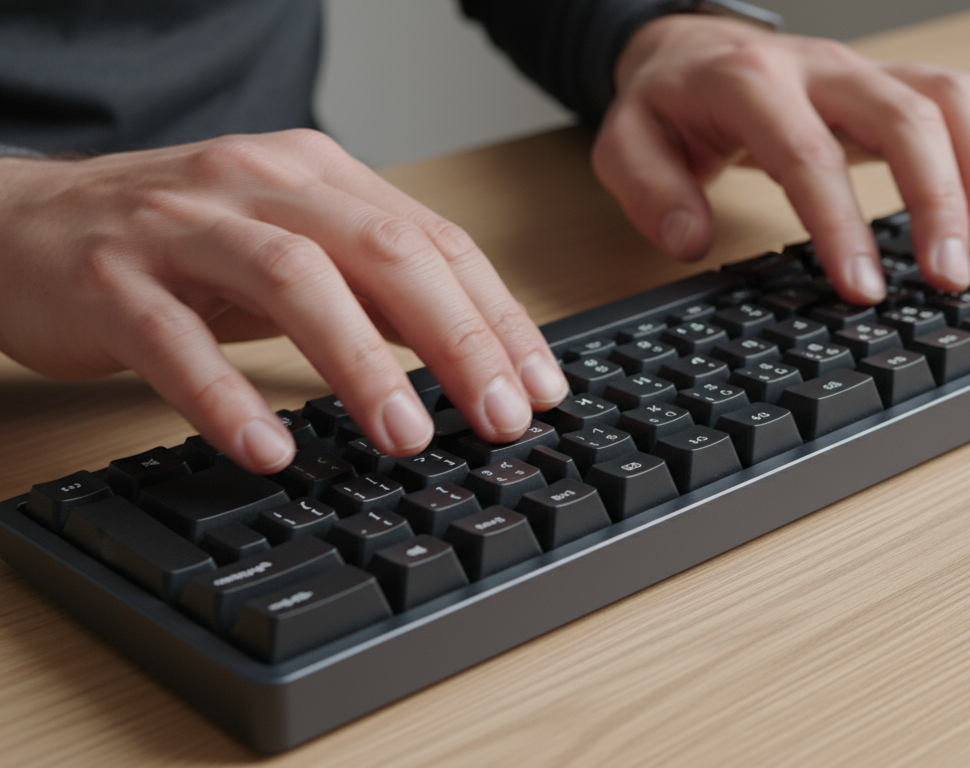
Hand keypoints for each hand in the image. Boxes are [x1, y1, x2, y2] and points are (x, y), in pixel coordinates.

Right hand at [0, 131, 568, 473]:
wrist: (26, 221)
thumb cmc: (180, 244)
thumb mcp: (291, 247)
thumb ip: (374, 287)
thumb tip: (474, 356)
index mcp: (317, 174)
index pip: (435, 239)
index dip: (497, 316)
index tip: (540, 387)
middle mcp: (258, 183)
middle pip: (381, 251)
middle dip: (455, 338)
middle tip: (499, 416)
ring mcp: (182, 226)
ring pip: (291, 280)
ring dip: (360, 364)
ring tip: (406, 436)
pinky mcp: (110, 279)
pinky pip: (172, 340)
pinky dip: (225, 396)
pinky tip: (268, 449)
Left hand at [596, 14, 969, 301]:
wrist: (691, 46)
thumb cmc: (668, 103)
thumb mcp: (626, 143)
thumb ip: (649, 190)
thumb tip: (689, 240)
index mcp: (749, 84)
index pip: (807, 153)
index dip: (840, 223)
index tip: (863, 288)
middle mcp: (818, 69)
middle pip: (901, 116)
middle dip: (936, 198)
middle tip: (948, 275)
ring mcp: (862, 71)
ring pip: (946, 97)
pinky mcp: (889, 81)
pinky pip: (961, 99)